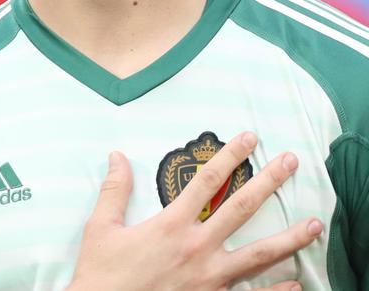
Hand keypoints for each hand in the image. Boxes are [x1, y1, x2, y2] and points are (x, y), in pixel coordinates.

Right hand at [67, 131, 322, 290]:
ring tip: (315, 224)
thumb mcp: (101, 228)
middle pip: (240, 208)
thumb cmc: (102, 274)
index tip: (249, 139)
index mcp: (171, 225)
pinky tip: (296, 283)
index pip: (206, 181)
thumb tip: (117, 156)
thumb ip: (114, 191)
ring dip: (290, 238)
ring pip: (259, 255)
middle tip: (291, 163)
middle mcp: (197, 248)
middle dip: (267, 182)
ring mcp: (209, 277)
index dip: (229, 156)